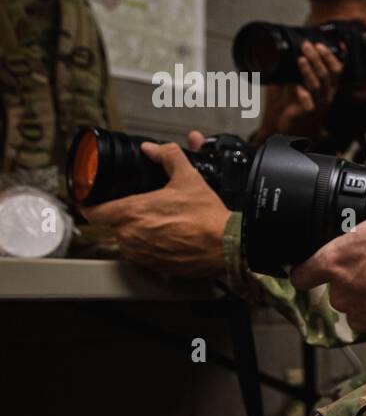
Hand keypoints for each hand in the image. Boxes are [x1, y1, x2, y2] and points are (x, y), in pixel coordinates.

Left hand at [80, 131, 228, 278]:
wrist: (226, 246)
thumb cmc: (207, 218)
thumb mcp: (189, 178)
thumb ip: (168, 157)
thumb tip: (155, 149)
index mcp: (131, 213)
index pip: (92, 212)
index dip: (90, 204)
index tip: (92, 201)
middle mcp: (131, 236)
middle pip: (113, 224)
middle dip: (126, 216)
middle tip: (146, 208)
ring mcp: (141, 253)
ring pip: (128, 239)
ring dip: (138, 231)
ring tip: (161, 223)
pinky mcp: (154, 266)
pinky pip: (143, 254)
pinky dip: (152, 245)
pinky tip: (170, 237)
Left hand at [252, 41, 343, 143]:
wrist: (288, 128)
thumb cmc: (293, 104)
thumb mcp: (294, 82)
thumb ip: (292, 70)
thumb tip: (284, 51)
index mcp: (328, 86)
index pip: (336, 69)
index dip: (330, 56)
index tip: (319, 45)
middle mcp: (326, 94)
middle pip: (327, 74)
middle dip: (317, 58)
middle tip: (307, 46)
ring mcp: (319, 105)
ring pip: (318, 86)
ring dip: (309, 72)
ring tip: (300, 60)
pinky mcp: (308, 114)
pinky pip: (309, 105)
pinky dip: (304, 95)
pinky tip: (298, 88)